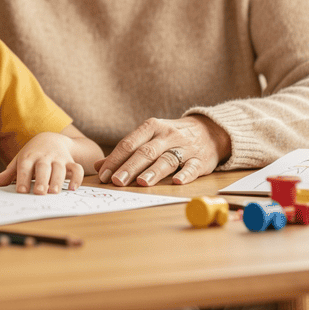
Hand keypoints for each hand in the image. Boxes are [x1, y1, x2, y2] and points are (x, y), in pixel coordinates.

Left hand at [0, 132, 83, 193]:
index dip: (23, 178)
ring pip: (60, 168)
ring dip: (57, 180)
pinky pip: (76, 169)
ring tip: (53, 192)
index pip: (25, 166)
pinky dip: (76, 178)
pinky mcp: (70, 162)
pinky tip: (72, 189)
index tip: (21, 191)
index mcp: (29, 157)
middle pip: (43, 167)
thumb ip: (9, 174)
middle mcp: (44, 157)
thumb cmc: (33, 154)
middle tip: (39, 192)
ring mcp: (58, 159)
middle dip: (41, 180)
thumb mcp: (20, 161)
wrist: (52, 139)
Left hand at [93, 115, 230, 186]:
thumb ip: (125, 151)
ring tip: (141, 182)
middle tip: (117, 181)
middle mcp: (168, 135)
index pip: (129, 143)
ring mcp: (185, 147)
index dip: (115, 159)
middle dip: (130, 167)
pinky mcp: (201, 160)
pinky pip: (193, 167)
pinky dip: (186, 174)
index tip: (104, 174)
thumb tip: (99, 166)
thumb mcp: (148, 137)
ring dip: (154, 171)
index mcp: (152, 127)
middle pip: (146, 152)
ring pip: (167, 159)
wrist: (209, 130)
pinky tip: (177, 182)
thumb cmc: (170, 136)